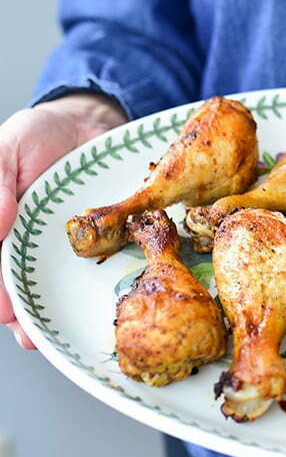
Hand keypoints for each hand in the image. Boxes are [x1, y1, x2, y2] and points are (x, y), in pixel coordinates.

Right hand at [0, 93, 125, 348]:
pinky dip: (102, 285)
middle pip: (22, 285)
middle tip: (29, 335)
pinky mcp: (105, 239)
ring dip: (57, 312)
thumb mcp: (6, 150)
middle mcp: (33, 243)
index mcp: (5, 227)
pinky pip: (102, 266)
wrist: (91, 121)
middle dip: (23, 314)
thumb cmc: (38, 135)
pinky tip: (105, 300)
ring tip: (61, 334)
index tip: (4, 311)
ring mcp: (70, 245)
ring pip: (60, 285)